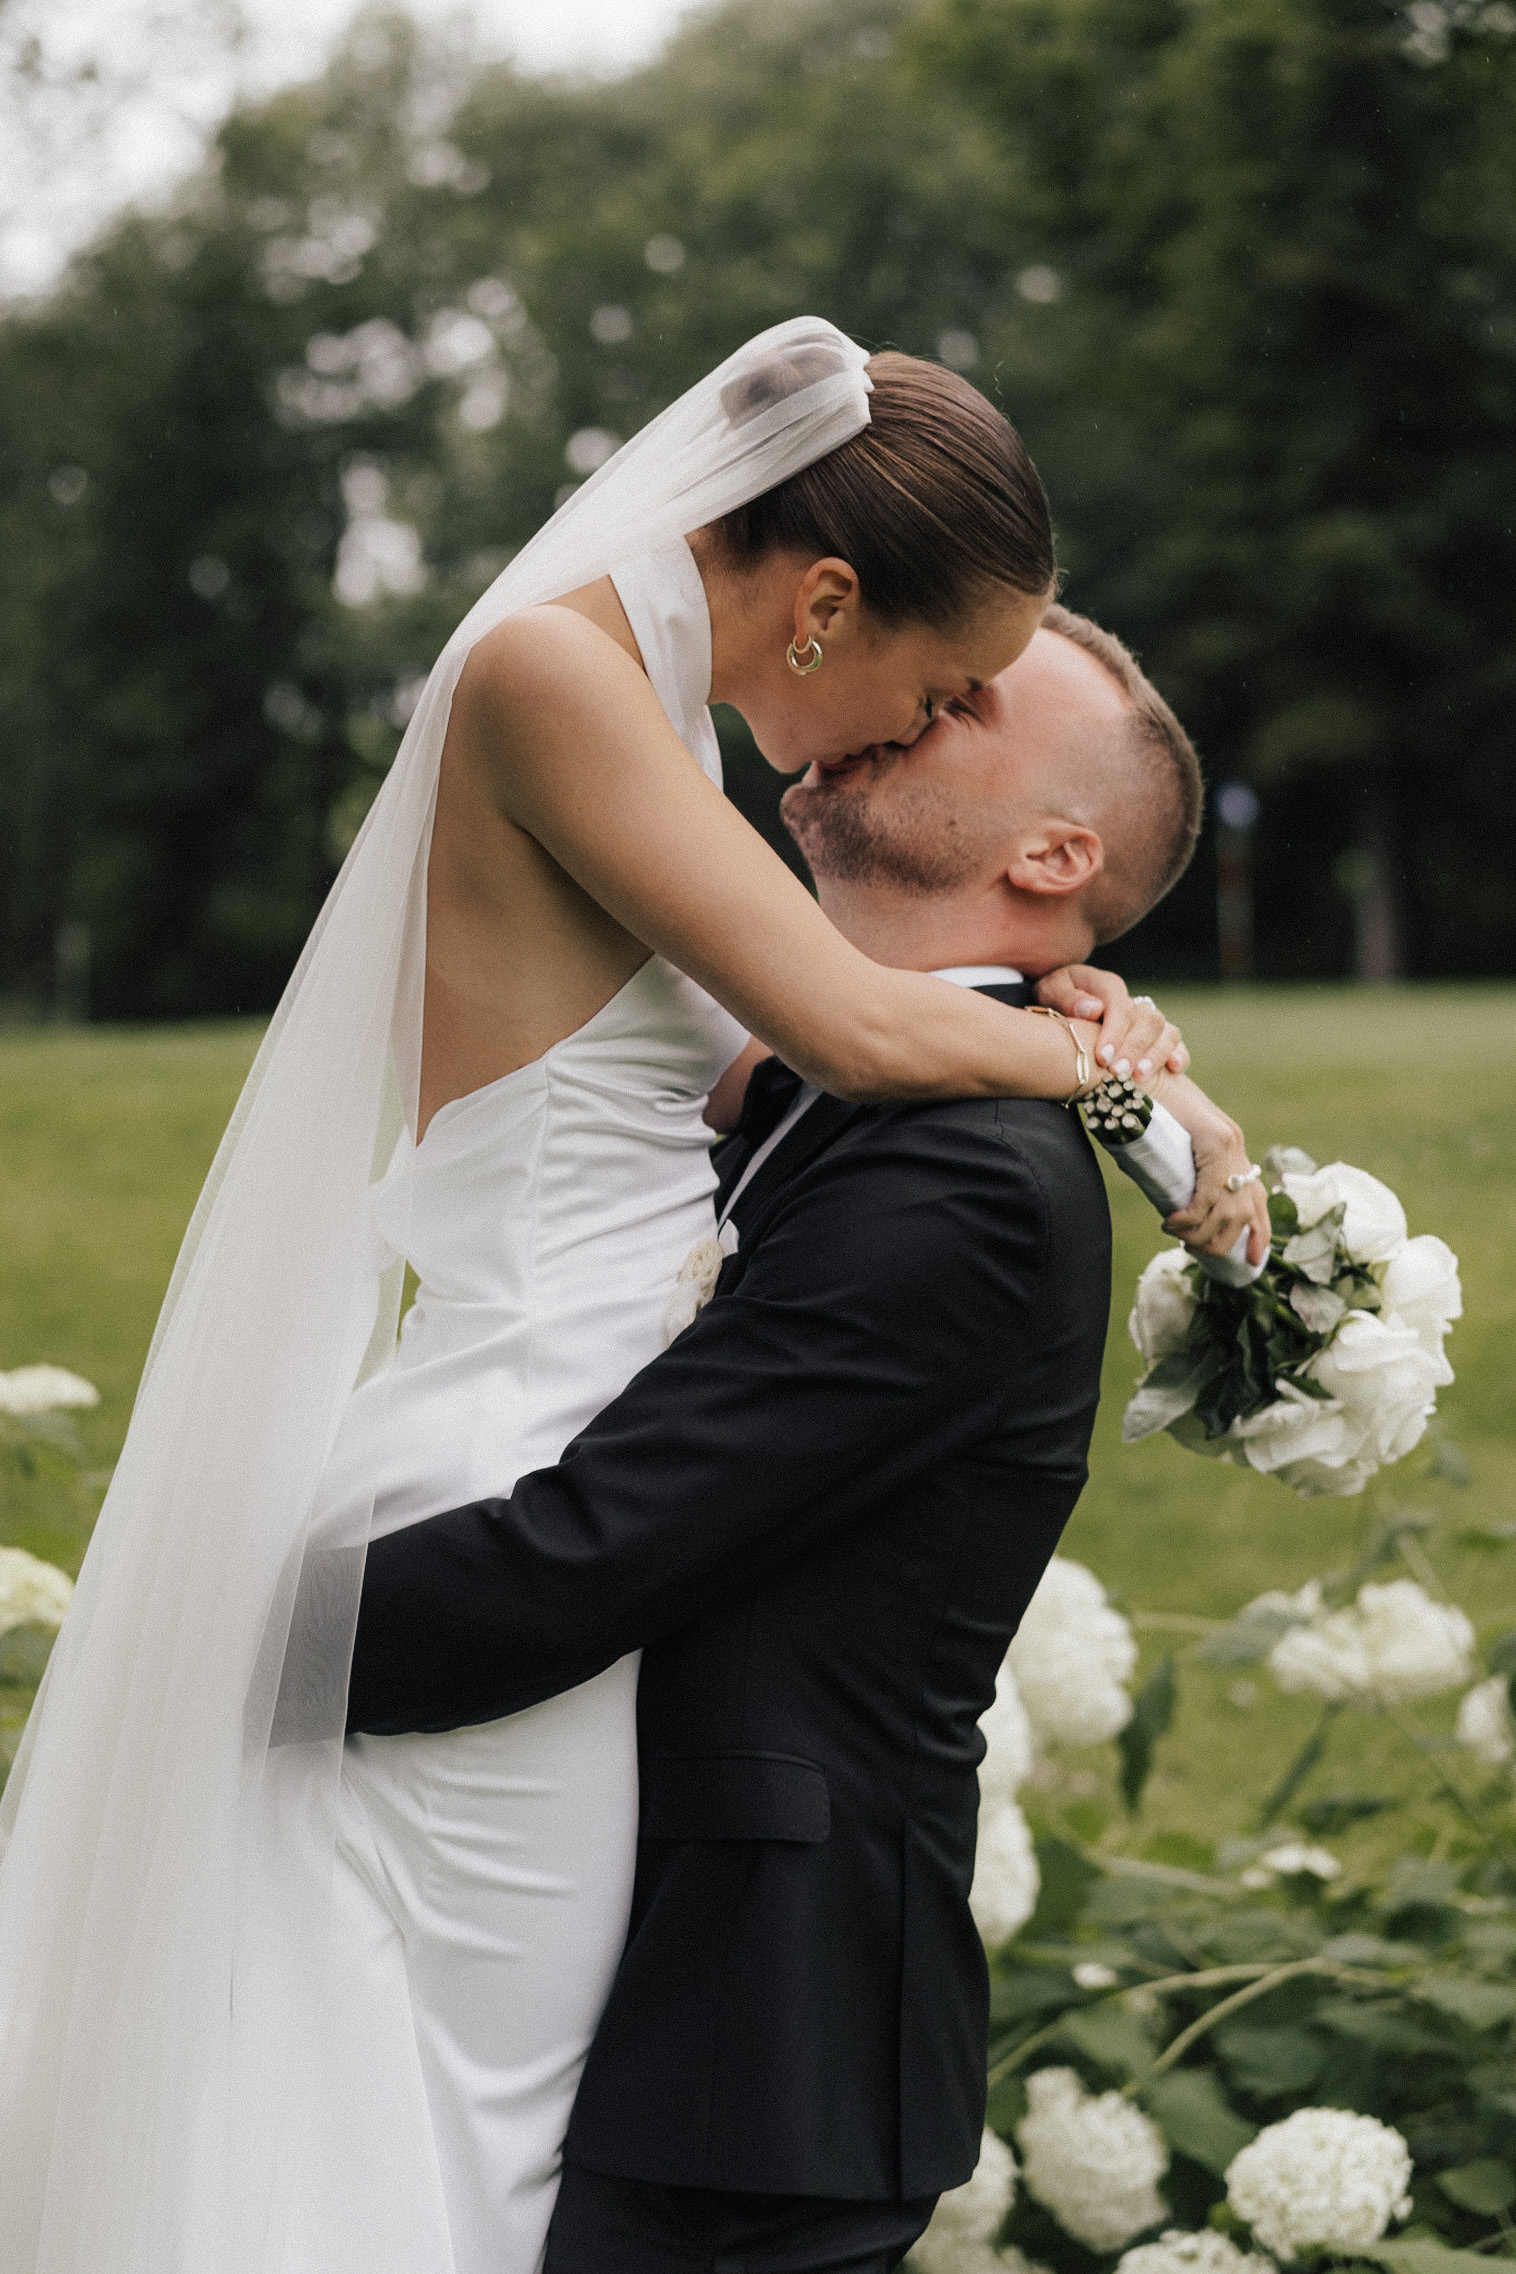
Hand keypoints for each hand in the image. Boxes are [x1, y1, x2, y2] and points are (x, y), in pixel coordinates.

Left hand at [1035, 966, 1188, 1081]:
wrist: (1059, 1002)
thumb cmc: (1053, 997)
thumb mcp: (1051, 990)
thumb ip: (1067, 998)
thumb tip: (1093, 1010)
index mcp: (1108, 986)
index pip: (1120, 1006)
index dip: (1115, 1032)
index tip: (1102, 1058)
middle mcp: (1132, 1001)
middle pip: (1148, 1020)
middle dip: (1135, 1049)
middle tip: (1118, 1073)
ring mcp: (1145, 1018)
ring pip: (1165, 1031)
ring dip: (1156, 1055)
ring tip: (1139, 1077)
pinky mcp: (1153, 1036)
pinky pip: (1175, 1042)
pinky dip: (1179, 1054)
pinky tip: (1174, 1069)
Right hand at [1160, 1093, 1270, 1266]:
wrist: (1140, 1075)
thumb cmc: (1145, 1111)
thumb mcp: (1168, 1148)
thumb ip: (1175, 1172)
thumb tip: (1168, 1206)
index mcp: (1231, 1149)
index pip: (1258, 1199)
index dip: (1259, 1233)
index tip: (1254, 1260)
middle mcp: (1236, 1147)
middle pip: (1246, 1212)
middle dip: (1223, 1242)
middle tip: (1194, 1250)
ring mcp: (1229, 1143)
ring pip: (1229, 1209)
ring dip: (1202, 1234)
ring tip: (1178, 1238)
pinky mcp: (1214, 1140)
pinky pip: (1209, 1194)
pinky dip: (1191, 1216)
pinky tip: (1173, 1222)